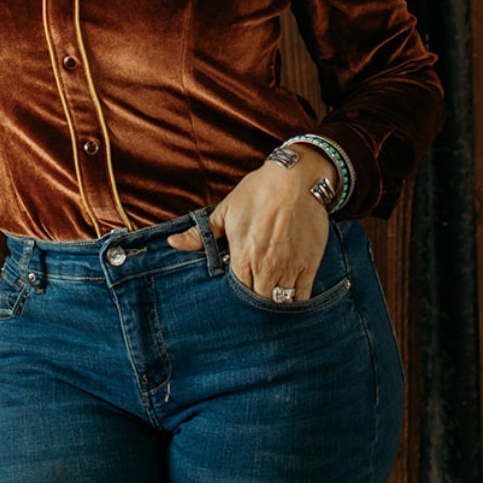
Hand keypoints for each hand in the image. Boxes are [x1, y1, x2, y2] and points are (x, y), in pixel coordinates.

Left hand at [167, 151, 332, 299]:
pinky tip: (289, 295)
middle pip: (257, 302)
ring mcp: (289, 268)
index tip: (235, 290)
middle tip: (251, 296)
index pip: (236, 294)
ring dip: (273, 302)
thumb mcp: (225, 210)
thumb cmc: (257, 192)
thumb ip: (200, 234)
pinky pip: (302, 297)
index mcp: (242, 257)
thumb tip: (173, 243)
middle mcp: (265, 268)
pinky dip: (296, 301)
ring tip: (268, 296)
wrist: (295, 179)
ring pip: (279, 303)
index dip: (235, 296)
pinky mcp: (309, 265)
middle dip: (253, 302)